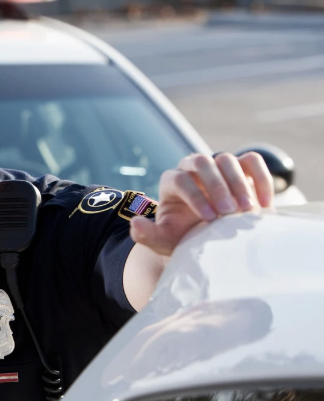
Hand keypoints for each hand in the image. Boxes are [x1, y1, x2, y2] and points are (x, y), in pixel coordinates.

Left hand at [130, 152, 274, 255]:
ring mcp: (217, 166)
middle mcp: (192, 169)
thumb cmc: (183, 239)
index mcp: (171, 182)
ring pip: (227, 159)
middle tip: (230, 213)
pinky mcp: (241, 169)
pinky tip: (265, 205)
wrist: (209, 240)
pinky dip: (261, 178)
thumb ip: (146, 235)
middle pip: (201, 162)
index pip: (180, 179)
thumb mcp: (164, 241)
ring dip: (238, 183)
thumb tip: (135, 223)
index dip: (195, 197)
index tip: (209, 219)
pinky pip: (252, 162)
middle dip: (216, 187)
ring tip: (247, 210)